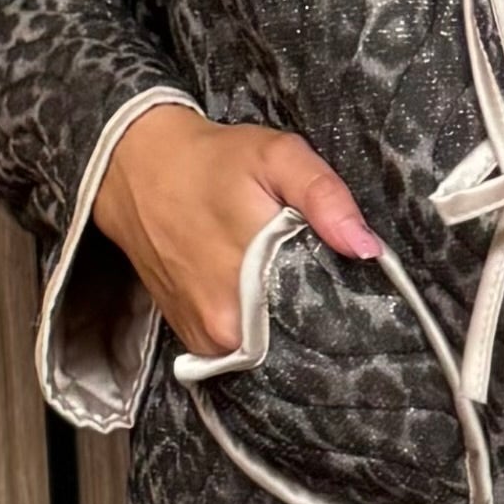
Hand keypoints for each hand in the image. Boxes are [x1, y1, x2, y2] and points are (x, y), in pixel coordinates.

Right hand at [92, 102, 381, 361]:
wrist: (136, 171)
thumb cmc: (212, 161)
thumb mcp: (276, 157)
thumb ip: (325, 197)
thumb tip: (366, 249)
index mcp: (250, 283)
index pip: (322, 319)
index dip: (344, 302)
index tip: (354, 282)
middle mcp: (225, 325)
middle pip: (296, 336)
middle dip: (314, 309)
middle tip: (315, 270)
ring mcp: (205, 338)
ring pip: (270, 343)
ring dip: (284, 317)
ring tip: (283, 277)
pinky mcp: (193, 339)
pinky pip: (242, 346)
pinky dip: (255, 323)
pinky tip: (256, 291)